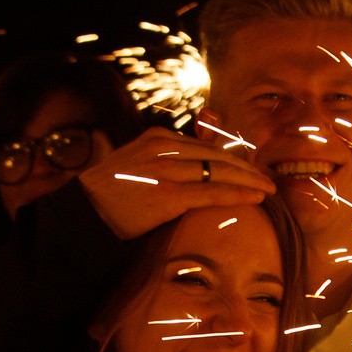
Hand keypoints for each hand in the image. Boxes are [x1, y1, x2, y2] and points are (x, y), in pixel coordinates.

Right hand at [76, 126, 274, 239]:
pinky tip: (255, 197)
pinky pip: (212, 192)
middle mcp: (164, 148)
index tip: (249, 168)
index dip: (232, 158)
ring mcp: (166, 170)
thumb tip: (190, 167)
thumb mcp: (136, 165)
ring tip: (268, 188)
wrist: (83, 213)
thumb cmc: (109, 195)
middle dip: (246, 167)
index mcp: (158, 138)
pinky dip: (238, 193)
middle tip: (267, 177)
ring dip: (249, 179)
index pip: (204, 145)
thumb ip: (162, 161)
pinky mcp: (168, 195)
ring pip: (220, 170)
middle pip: (217, 154)